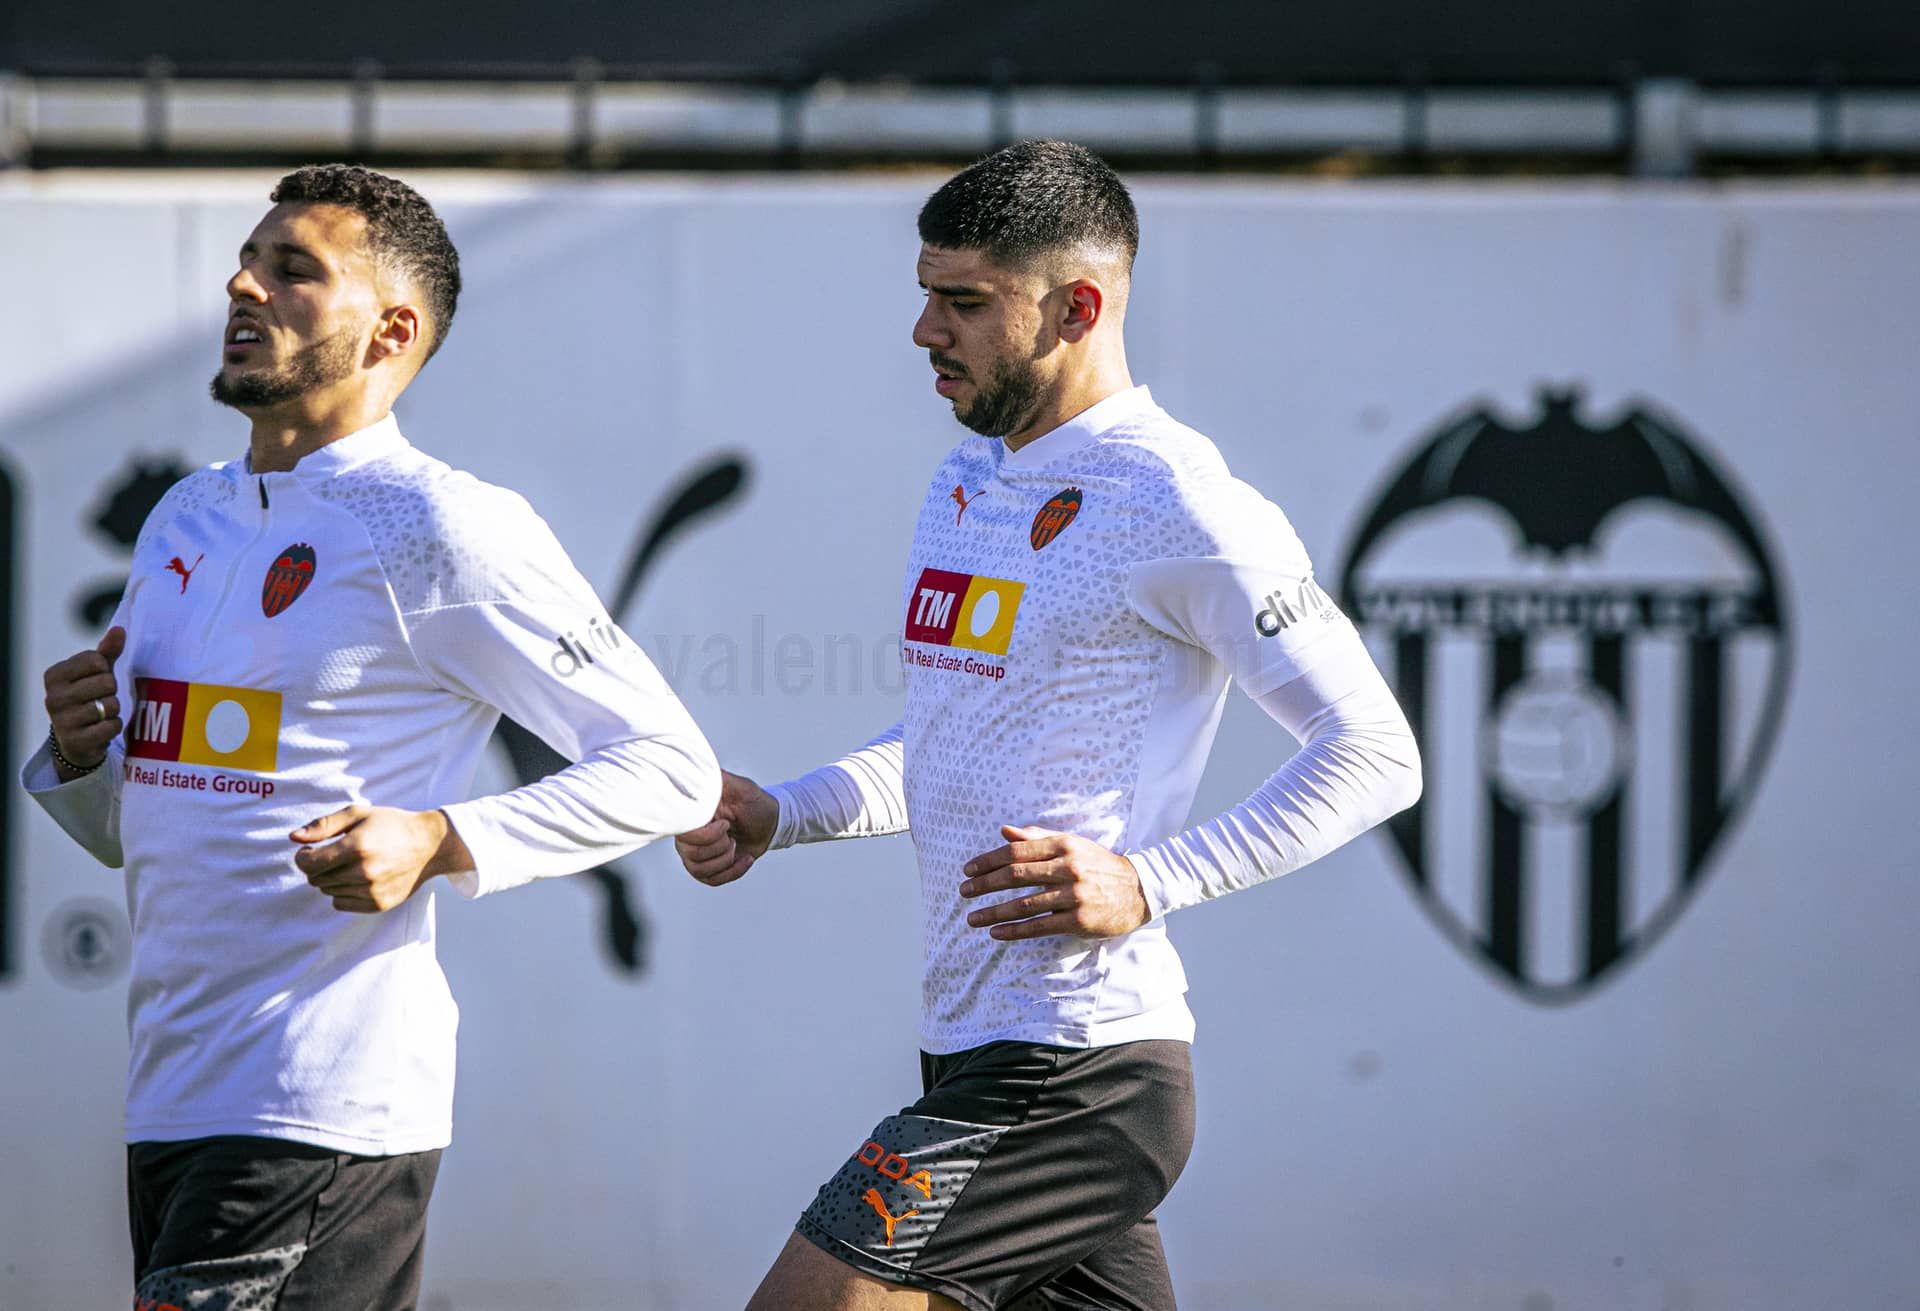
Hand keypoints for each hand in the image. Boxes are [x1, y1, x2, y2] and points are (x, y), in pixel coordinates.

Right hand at [42, 627, 127, 777]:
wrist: (76, 740)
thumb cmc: (87, 698)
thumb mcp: (95, 673)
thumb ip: (107, 651)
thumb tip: (119, 630)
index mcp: (55, 675)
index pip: (97, 660)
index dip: (106, 670)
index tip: (96, 679)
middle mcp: (53, 697)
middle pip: (107, 682)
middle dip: (112, 691)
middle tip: (101, 699)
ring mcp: (62, 721)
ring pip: (111, 705)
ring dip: (114, 710)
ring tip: (101, 714)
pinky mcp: (75, 741)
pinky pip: (111, 727)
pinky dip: (114, 726)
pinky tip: (102, 728)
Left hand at [291, 804, 472, 912]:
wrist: (429, 845)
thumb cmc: (391, 825)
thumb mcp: (358, 814)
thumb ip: (323, 825)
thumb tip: (293, 838)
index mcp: (356, 846)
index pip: (308, 864)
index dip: (303, 857)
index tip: (312, 850)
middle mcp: (363, 872)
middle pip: (316, 879)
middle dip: (319, 867)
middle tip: (336, 855)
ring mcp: (371, 891)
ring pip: (328, 892)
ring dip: (332, 879)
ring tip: (352, 864)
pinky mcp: (378, 904)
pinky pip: (341, 904)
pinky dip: (343, 892)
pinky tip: (359, 878)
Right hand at [675, 770, 778, 886]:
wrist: (771, 822)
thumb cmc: (755, 802)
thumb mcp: (740, 787)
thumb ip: (717, 778)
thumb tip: (697, 764)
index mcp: (692, 815)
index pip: (683, 833)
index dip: (706, 835)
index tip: (725, 824)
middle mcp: (689, 835)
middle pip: (690, 854)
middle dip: (719, 847)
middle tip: (732, 834)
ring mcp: (697, 852)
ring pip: (698, 869)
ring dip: (725, 861)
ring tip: (737, 846)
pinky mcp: (710, 867)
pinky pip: (711, 880)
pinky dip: (733, 872)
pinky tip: (746, 859)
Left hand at [960, 824, 1151, 940]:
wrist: (1139, 889)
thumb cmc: (1097, 864)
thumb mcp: (1071, 844)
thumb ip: (1037, 837)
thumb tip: (1004, 831)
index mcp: (1064, 844)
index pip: (1016, 851)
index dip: (988, 861)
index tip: (968, 870)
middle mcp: (1068, 867)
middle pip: (1015, 876)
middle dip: (984, 884)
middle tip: (963, 892)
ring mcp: (1074, 895)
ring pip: (1024, 904)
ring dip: (993, 912)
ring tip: (972, 918)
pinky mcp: (1079, 921)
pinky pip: (1039, 926)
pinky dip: (1014, 931)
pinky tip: (996, 933)